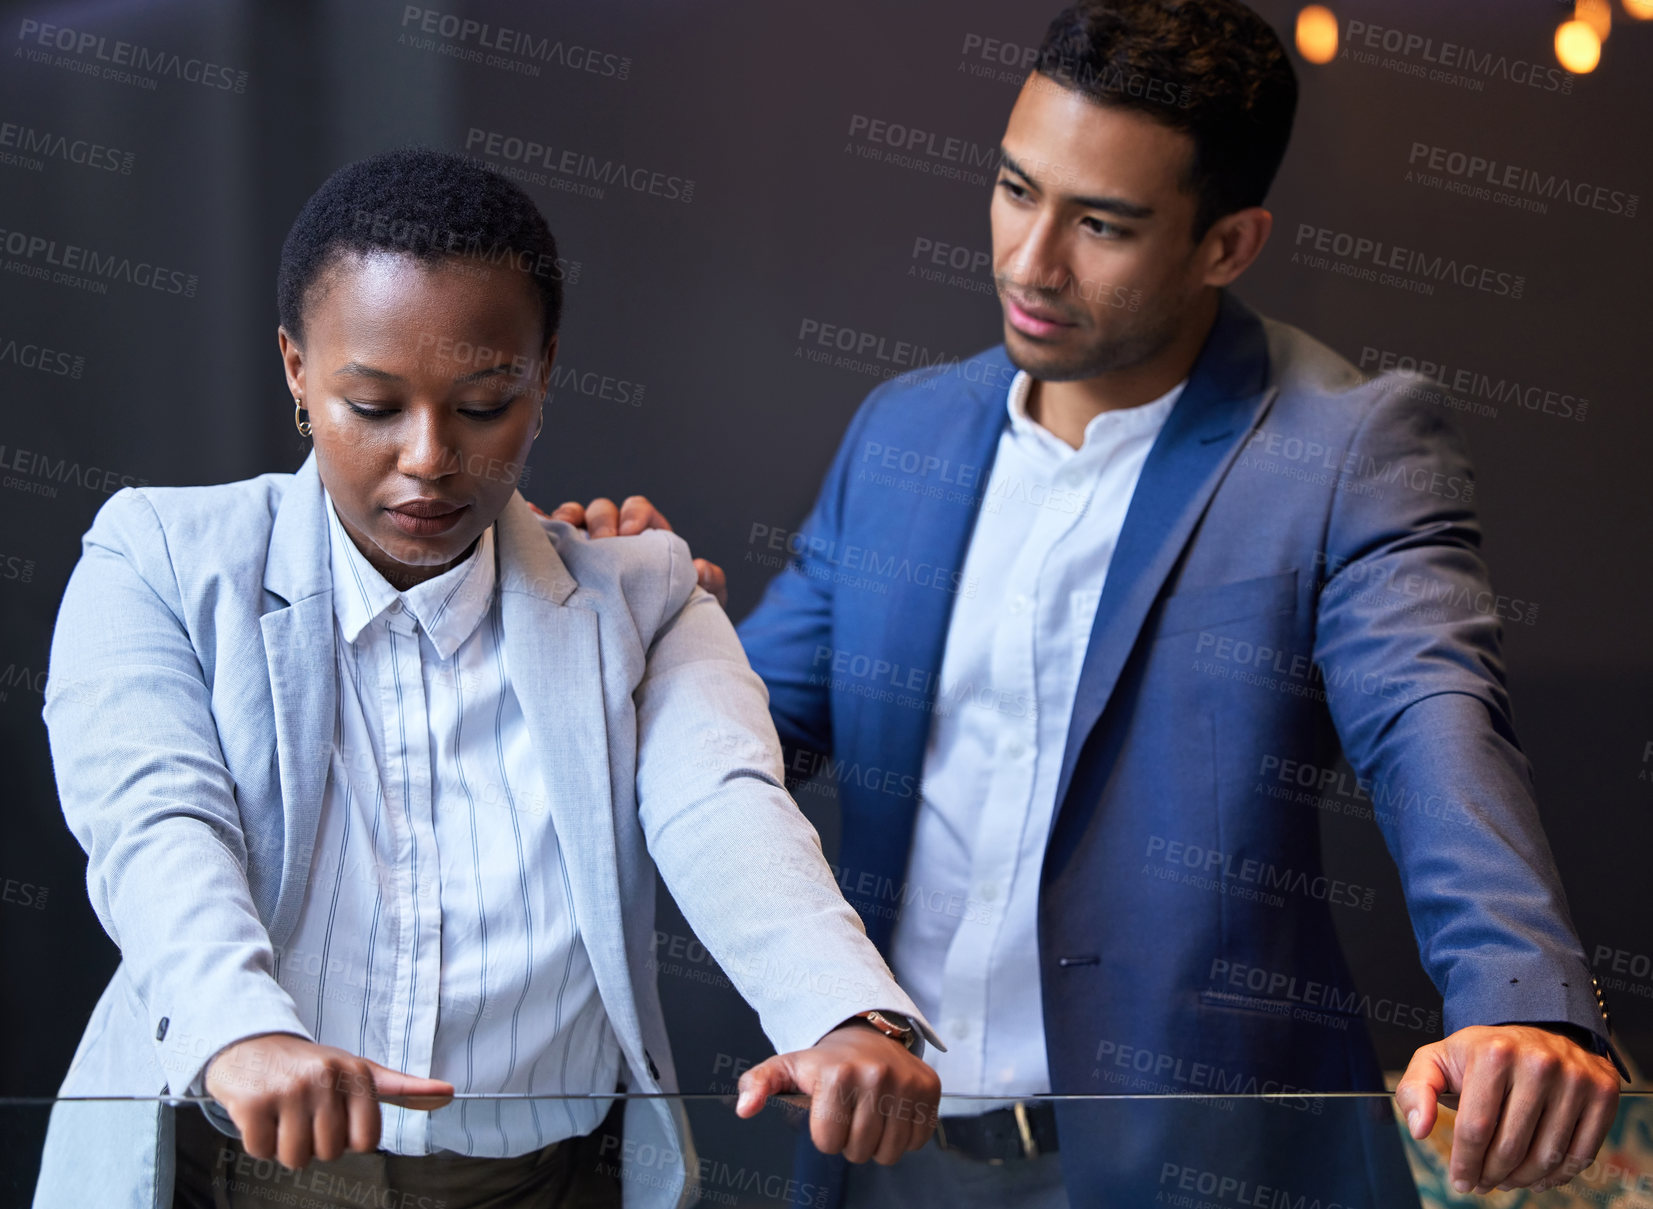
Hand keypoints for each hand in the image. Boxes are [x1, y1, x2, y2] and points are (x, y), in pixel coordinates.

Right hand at [204, 1032, 453, 1168]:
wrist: (251, 1045)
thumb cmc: (312, 1068)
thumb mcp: (359, 1071)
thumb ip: (403, 1087)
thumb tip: (448, 1094)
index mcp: (357, 1073)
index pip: (366, 1142)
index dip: (348, 1140)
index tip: (337, 1117)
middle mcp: (325, 1078)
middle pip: (329, 1153)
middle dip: (315, 1142)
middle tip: (305, 1113)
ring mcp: (288, 1089)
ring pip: (295, 1158)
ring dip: (285, 1145)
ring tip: (284, 1112)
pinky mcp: (251, 1102)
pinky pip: (261, 1152)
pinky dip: (258, 1141)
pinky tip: (261, 1112)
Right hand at [529, 495, 727, 607]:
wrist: (654, 658)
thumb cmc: (679, 622)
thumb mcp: (702, 605)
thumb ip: (710, 585)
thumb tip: (700, 569)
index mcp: (647, 538)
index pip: (638, 510)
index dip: (634, 514)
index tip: (631, 533)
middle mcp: (614, 540)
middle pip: (601, 511)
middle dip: (600, 522)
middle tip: (602, 543)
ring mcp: (586, 553)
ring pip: (572, 521)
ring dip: (566, 521)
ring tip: (564, 538)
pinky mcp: (564, 569)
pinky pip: (548, 542)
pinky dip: (539, 528)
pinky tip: (531, 524)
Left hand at [734, 1021, 939, 1164]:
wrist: (868, 1034)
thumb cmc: (825, 1060)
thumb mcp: (786, 1067)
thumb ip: (758, 1084)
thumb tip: (744, 1108)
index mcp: (838, 1074)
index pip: (828, 1143)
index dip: (824, 1135)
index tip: (826, 1113)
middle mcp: (876, 1075)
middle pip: (860, 1151)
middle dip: (851, 1141)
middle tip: (849, 1114)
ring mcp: (906, 1082)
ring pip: (890, 1151)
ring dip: (878, 1142)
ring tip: (869, 1114)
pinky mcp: (930, 1088)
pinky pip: (918, 1140)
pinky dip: (904, 1135)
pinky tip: (891, 1112)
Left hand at [1395, 1024, 1618, 1193]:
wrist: (1533, 1030)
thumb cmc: (1480, 1054)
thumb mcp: (1438, 1060)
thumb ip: (1416, 1090)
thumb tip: (1419, 1130)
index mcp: (1493, 1052)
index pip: (1475, 1127)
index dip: (1465, 1163)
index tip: (1460, 1181)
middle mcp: (1539, 1062)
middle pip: (1511, 1146)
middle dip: (1491, 1174)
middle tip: (1482, 1183)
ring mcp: (1576, 1077)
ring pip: (1547, 1156)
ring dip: (1523, 1179)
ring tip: (1506, 1180)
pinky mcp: (1603, 1092)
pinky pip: (1582, 1153)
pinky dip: (1558, 1175)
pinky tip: (1538, 1177)